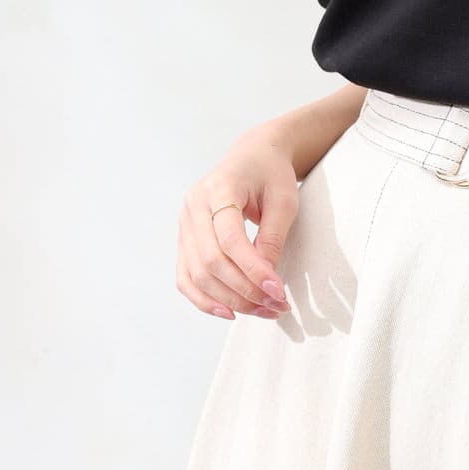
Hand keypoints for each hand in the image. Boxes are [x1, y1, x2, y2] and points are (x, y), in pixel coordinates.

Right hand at [175, 124, 299, 319]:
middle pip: (211, 261)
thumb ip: (273, 238)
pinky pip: (186, 277)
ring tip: (263, 311)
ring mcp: (184, 223)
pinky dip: (204, 300)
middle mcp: (193, 206)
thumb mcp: (284, 200)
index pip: (230, 238)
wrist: (253, 157)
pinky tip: (230, 312)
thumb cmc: (271, 175)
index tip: (278, 291)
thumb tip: (266, 281)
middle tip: (277, 306)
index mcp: (219, 187)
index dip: (253, 269)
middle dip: (244, 290)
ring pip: (197, 274)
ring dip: (229, 300)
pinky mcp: (184, 240)